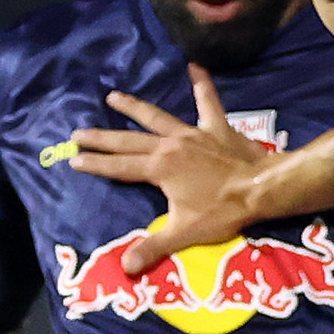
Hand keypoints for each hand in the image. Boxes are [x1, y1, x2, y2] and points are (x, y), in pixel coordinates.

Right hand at [69, 65, 265, 274]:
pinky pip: (207, 102)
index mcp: (159, 169)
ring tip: (113, 95)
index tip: (73, 159)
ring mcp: (192, 133)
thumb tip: (125, 268)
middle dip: (102, 137)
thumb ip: (153, 247)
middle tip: (78, 131)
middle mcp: (169, 145)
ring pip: (157, 117)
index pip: (119, 167)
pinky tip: (194, 66)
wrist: (260, 188)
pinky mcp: (215, 128)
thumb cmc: (222, 211)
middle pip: (128, 140)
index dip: (96, 165)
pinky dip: (201, 85)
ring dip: (134, 107)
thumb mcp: (184, 233)